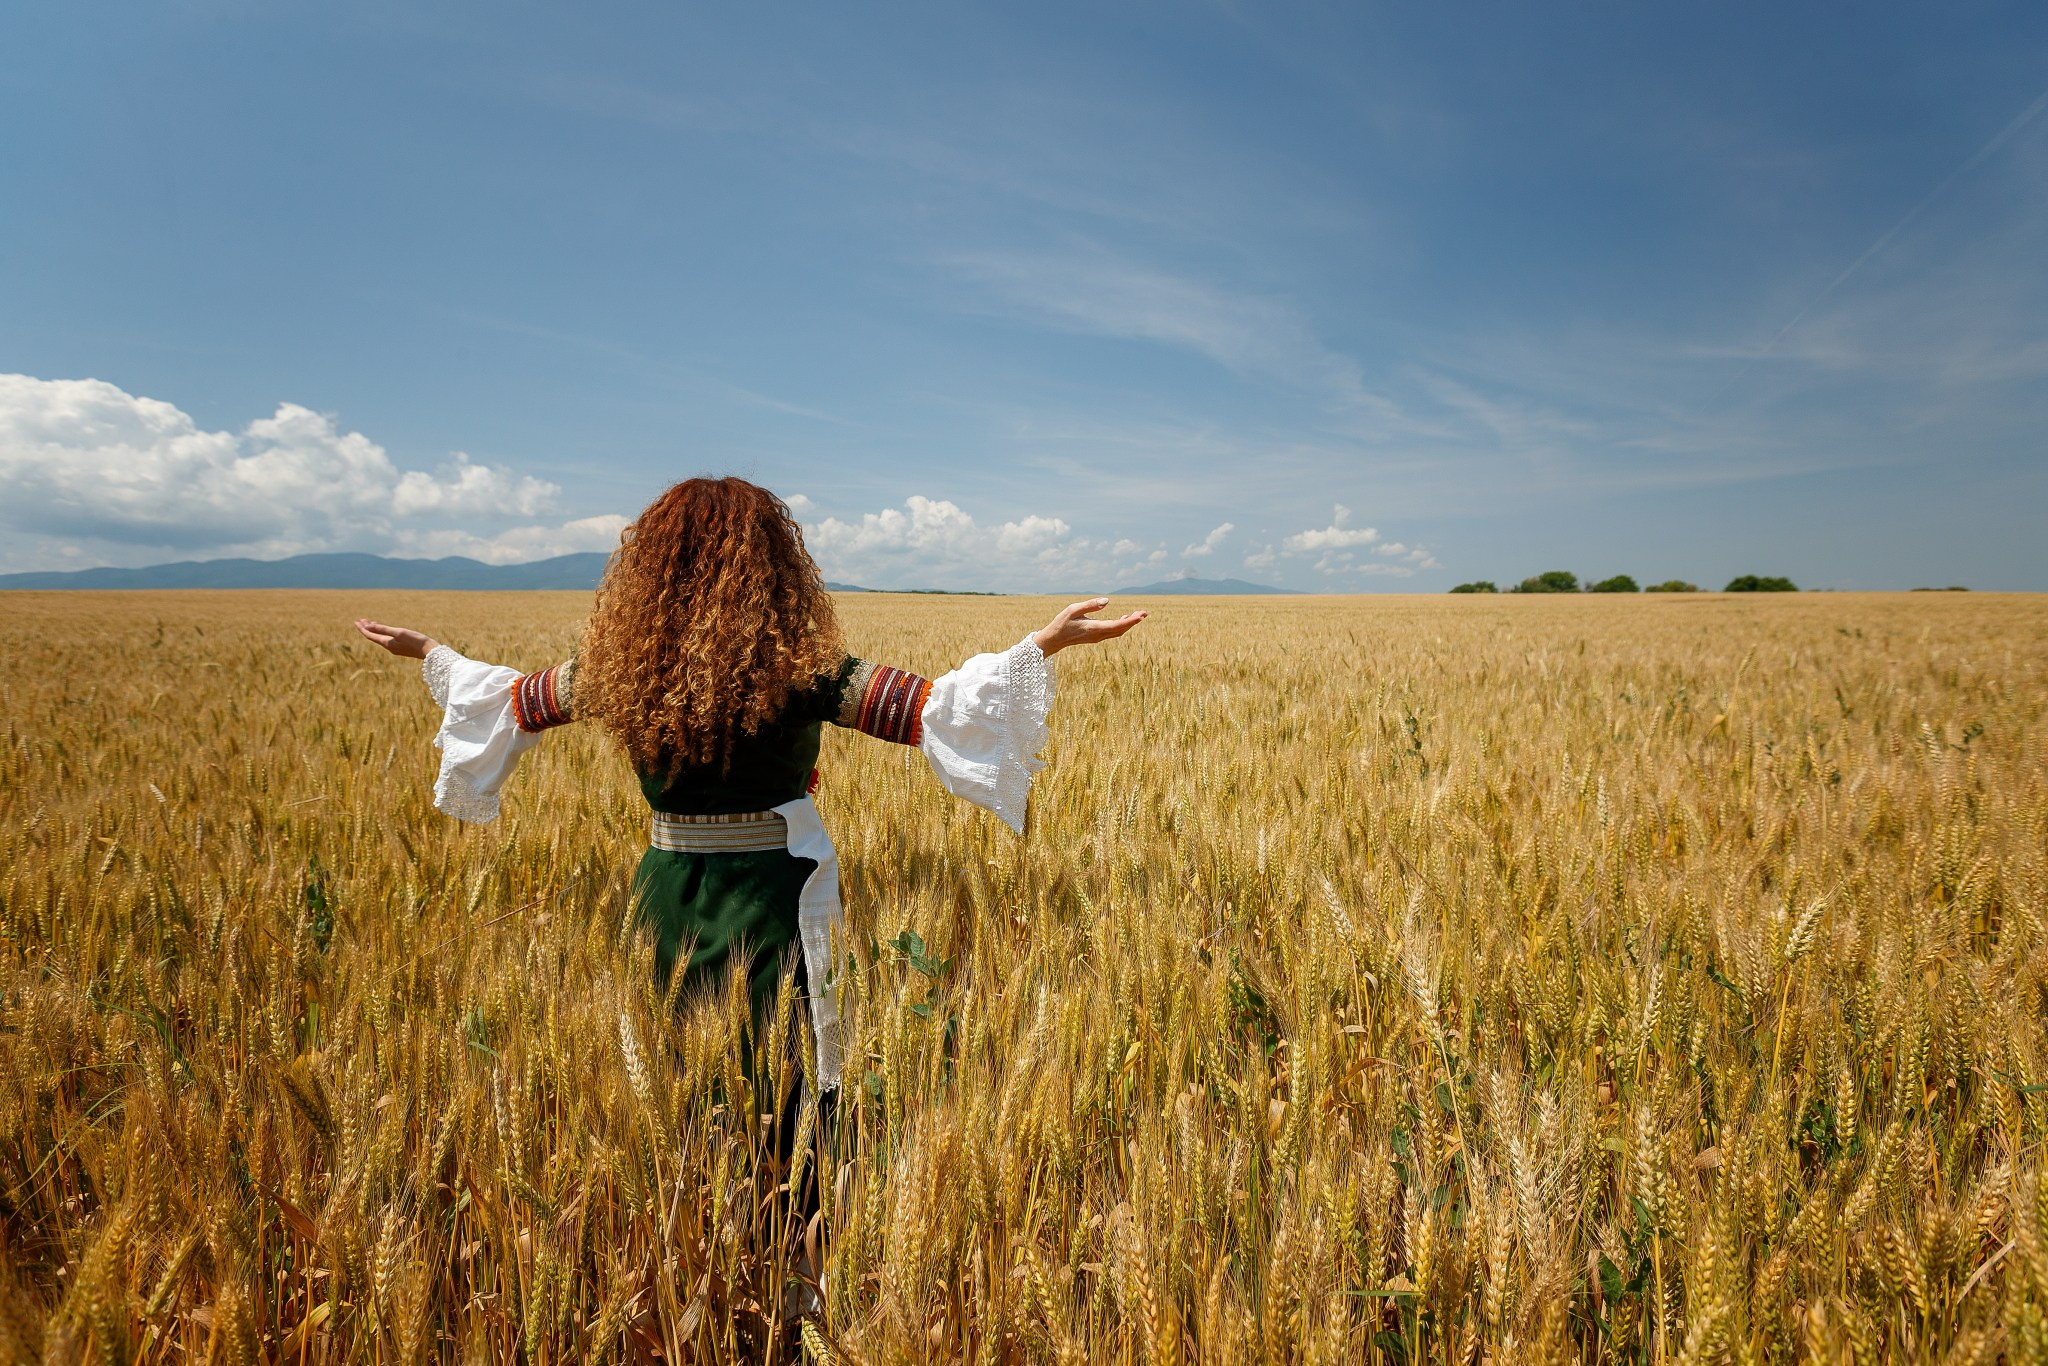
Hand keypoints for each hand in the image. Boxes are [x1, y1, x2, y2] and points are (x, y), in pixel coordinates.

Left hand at [353, 619, 439, 658]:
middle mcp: (389, 647)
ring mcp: (395, 648)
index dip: (362, 628)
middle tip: (360, 620)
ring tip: (370, 623)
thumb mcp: (399, 632)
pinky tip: (385, 631)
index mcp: (387, 643)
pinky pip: (387, 639)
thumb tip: (368, 626)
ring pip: (381, 638)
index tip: (356, 621)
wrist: (430, 652)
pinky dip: (383, 633)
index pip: (370, 635)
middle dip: (367, 628)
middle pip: (374, 637)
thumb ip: (383, 629)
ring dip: (375, 630)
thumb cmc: (415, 641)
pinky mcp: (402, 648)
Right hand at [1031, 599, 1146, 656]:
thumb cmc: (1061, 623)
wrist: (1054, 640)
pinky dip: (1121, 626)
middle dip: (1133, 622)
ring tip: (1139, 615)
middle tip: (1145, 612)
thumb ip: (1090, 605)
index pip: (1116, 626)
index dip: (1130, 621)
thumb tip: (1107, 601)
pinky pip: (1113, 633)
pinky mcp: (1095, 638)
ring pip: (1118, 632)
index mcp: (1093, 628)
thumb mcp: (1073, 609)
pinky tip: (1125, 619)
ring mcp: (1097, 638)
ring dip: (1129, 624)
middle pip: (1121, 630)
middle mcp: (1098, 635)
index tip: (1141, 616)